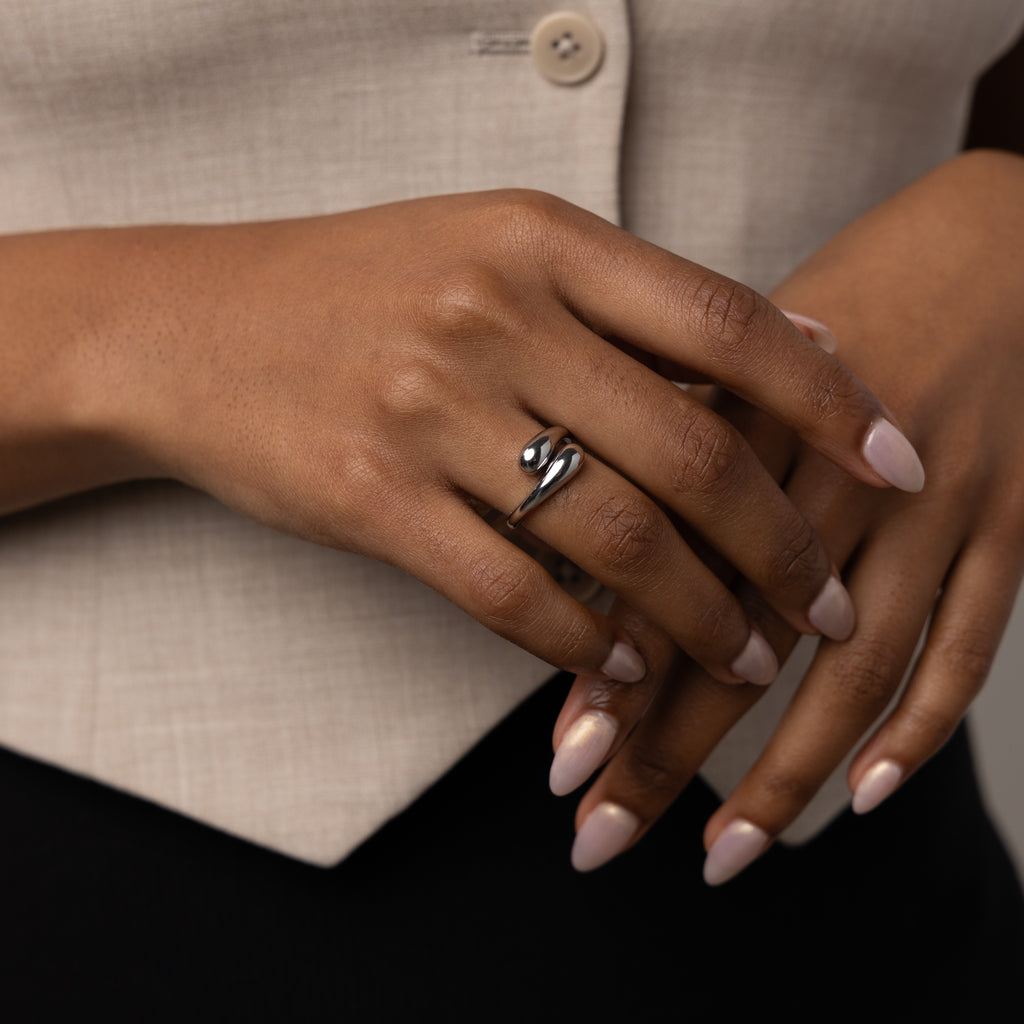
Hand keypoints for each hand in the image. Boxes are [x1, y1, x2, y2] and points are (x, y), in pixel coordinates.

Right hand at [0, 190, 917, 685]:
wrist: (187, 328)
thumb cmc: (355, 293)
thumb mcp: (490, 254)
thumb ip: (620, 307)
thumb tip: (774, 357)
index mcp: (537, 240)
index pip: (725, 322)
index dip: (829, 399)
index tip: (892, 464)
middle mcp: (490, 314)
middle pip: (689, 451)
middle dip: (780, 547)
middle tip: (820, 605)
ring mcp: (425, 408)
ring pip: (613, 538)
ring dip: (698, 615)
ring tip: (743, 655)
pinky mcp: (368, 499)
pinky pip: (512, 593)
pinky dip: (586, 644)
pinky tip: (625, 667)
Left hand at [550, 151, 1023, 877]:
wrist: (1011, 242)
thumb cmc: (857, 293)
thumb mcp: (745, 343)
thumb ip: (669, 437)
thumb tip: (576, 539)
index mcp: (754, 422)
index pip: (667, 578)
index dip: (611, 674)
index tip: (561, 761)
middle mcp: (840, 474)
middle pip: (745, 638)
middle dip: (671, 748)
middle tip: (603, 833)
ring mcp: (939, 505)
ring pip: (853, 668)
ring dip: (782, 772)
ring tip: (718, 855)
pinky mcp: (1016, 524)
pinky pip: (971, 642)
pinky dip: (920, 728)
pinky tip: (861, 796)